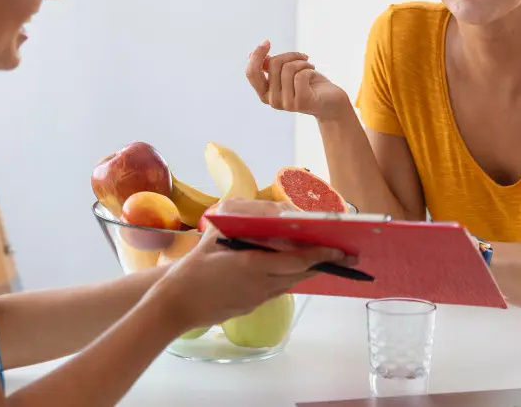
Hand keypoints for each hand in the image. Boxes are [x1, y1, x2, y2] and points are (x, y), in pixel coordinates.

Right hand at [154, 223, 344, 330]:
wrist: (175, 306)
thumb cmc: (191, 270)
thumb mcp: (213, 240)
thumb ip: (237, 227)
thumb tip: (258, 214)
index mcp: (252, 266)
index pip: (295, 260)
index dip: (319, 255)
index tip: (338, 249)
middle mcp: (260, 285)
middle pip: (300, 274)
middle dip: (322, 264)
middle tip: (345, 256)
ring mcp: (256, 298)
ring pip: (290, 283)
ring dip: (306, 271)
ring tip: (324, 259)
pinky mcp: (250, 306)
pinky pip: (276, 290)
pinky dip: (287, 278)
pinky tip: (290, 269)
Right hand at [245, 40, 350, 119]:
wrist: (332, 103)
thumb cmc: (309, 85)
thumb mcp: (288, 73)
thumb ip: (270, 67)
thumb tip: (250, 54)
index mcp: (265, 94)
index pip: (251, 73)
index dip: (257, 55)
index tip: (267, 42)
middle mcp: (272, 101)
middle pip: (273, 65)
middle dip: (290, 54)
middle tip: (302, 56)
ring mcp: (286, 103)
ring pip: (288, 68)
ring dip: (302, 62)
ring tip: (310, 67)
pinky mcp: (301, 102)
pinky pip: (300, 75)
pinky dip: (309, 69)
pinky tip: (313, 74)